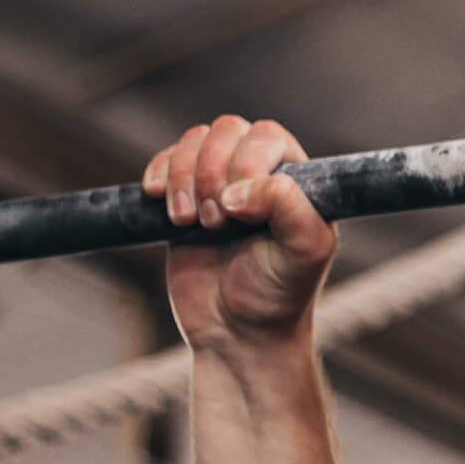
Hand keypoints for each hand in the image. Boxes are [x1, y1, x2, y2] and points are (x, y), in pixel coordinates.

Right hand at [142, 116, 336, 349]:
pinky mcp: (184, 199)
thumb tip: (238, 188)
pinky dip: (159, 173)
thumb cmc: (280, 292)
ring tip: (190, 223)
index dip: (246, 163)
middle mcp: (260, 173)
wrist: (237, 332)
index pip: (266, 137)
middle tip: (216, 223)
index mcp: (297, 179)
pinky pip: (167, 160)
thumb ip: (288, 206)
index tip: (240, 212)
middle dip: (211, 173)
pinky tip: (159, 199)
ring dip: (184, 177)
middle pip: (227, 131)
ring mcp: (220, 183)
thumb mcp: (305, 249)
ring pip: (194, 141)